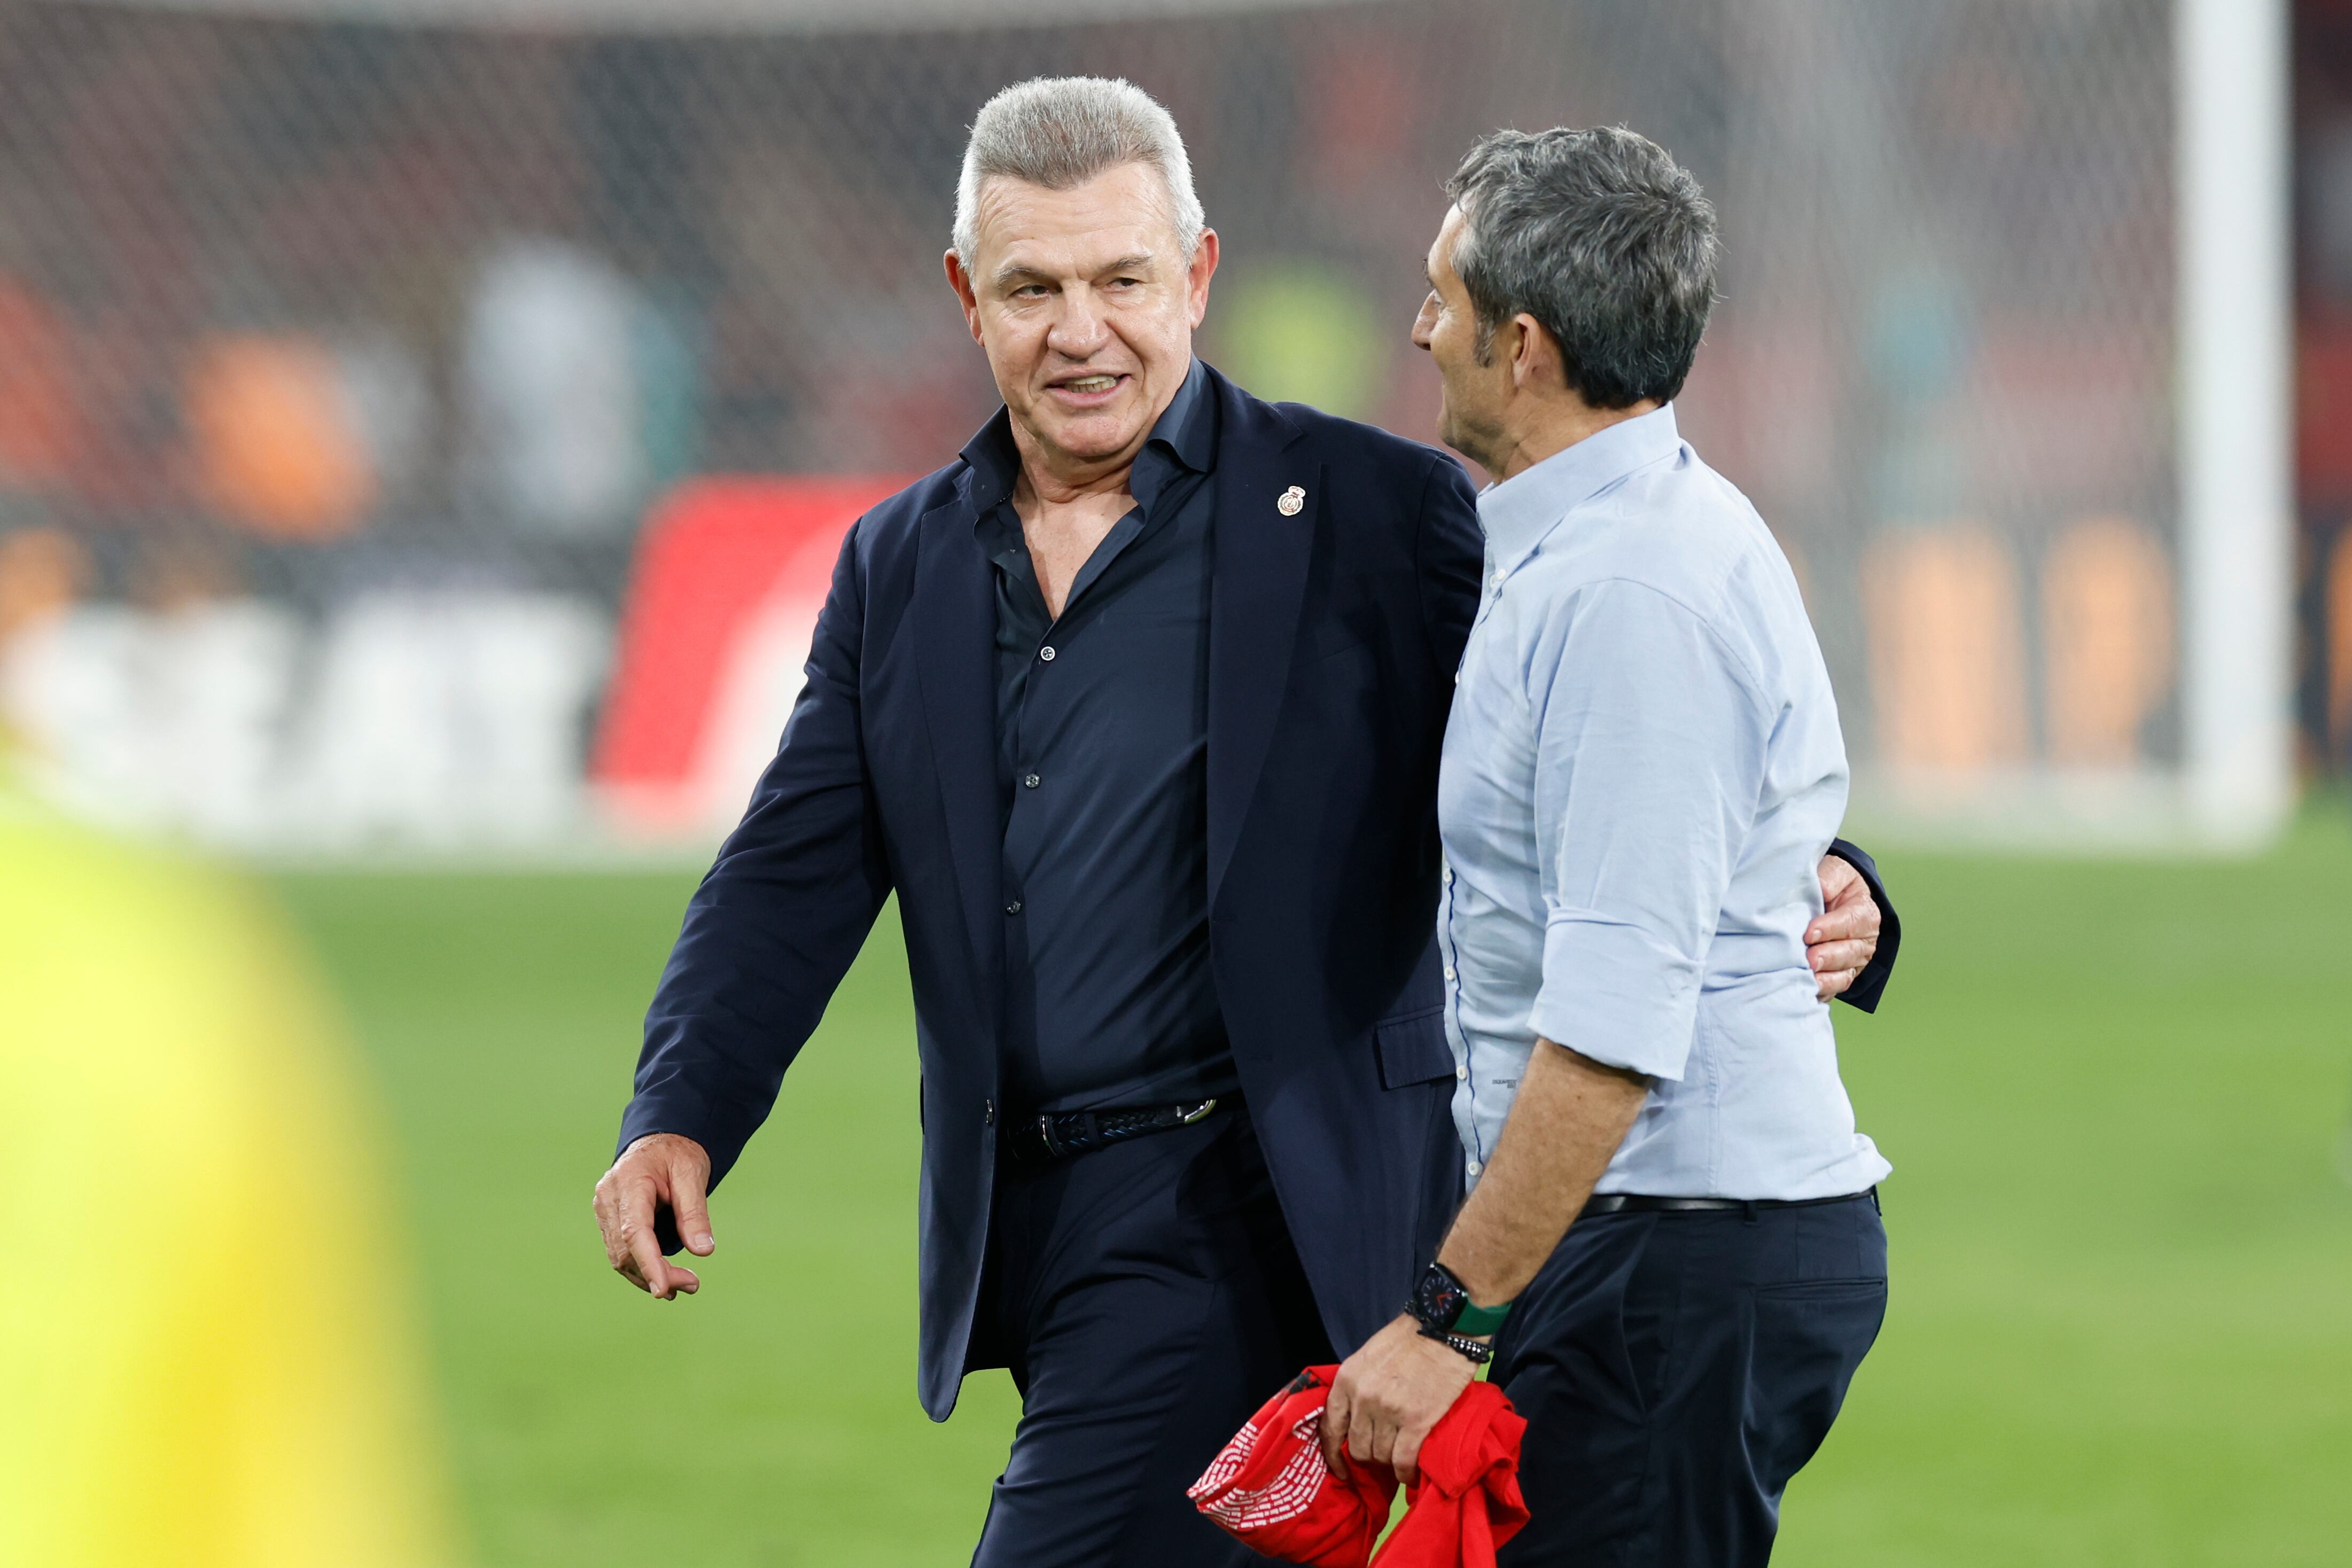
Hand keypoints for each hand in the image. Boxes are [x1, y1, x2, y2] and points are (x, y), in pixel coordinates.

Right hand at [593, 1132, 713, 1299]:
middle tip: (693, 1285)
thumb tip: (703, 1251)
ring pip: (619, 1256)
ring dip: (648, 1275)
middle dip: (657, 1273)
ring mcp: (604, 1209)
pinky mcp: (608, 1218)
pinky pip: (620, 1250)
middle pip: (626, 1249)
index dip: (648, 1263)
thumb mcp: (692, 1175)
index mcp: (629, 1181)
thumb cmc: (677, 1154)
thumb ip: (694, 1213)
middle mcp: (609, 1197)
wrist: (660, 1141)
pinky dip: (640, 1266)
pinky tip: (663, 1276)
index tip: (663, 1290)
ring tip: (684, 1285)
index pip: (634, 1231)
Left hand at [1320, 1315, 1476, 1486]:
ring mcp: (1388, 1412)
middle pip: (1357, 1447)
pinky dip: (1406, 1473)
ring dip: (1389, 1463)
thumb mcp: (1368, 1357)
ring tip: (1400, 1461)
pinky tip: (1411, 1474)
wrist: (1443, 1328)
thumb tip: (1357, 1418)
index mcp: (1347, 1380)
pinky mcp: (1416, 1422)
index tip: (1340, 1469)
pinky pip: (1404, 1460)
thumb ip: (1358, 1386)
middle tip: (1382, 1456)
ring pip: (1380, 1455)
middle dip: (1368, 1456)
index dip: (1332, 1454)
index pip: (1329, 1428)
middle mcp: (1362, 1398)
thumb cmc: (1407, 1338)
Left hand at [1807, 854, 1879, 1001]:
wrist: (1832, 900)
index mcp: (1864, 912)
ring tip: (1807, 978)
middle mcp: (1864, 940)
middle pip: (1849, 952)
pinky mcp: (1841, 975)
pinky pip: (1835, 989)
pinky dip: (1822, 992)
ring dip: (1826, 978)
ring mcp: (1854, 961)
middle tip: (1809, 959)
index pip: (1851, 922)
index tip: (1809, 932)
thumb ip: (1830, 877)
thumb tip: (1820, 889)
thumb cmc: (1833, 884)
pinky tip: (1806, 991)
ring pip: (1844, 974)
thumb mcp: (1836, 872)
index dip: (1831, 928)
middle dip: (1829, 957)